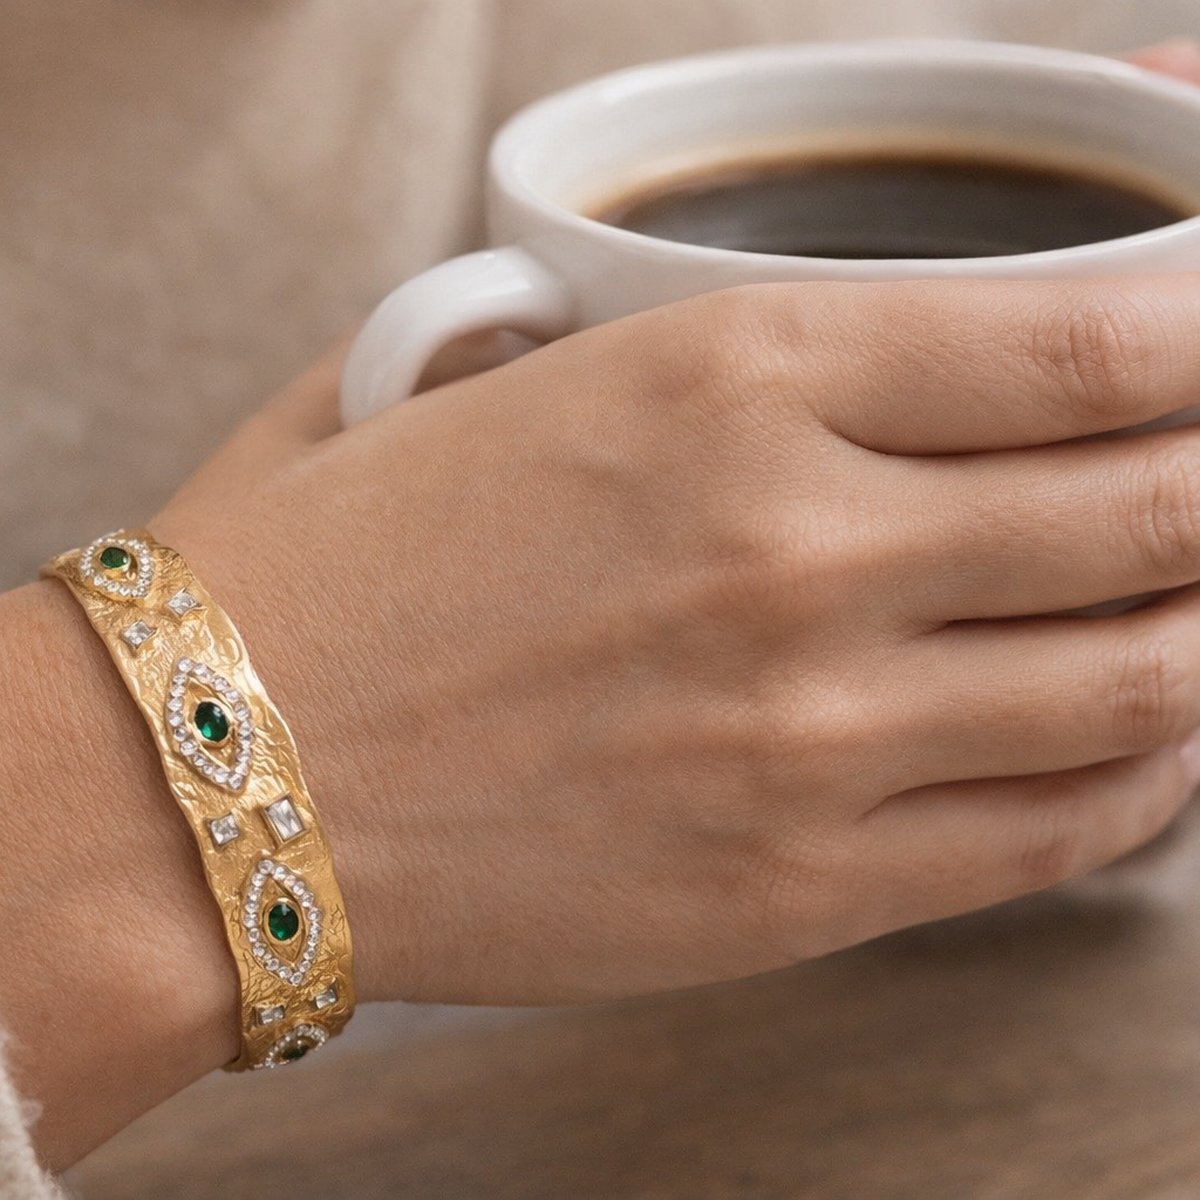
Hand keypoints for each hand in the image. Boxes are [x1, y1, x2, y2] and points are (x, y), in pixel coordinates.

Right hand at [153, 274, 1199, 1006]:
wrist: (211, 784)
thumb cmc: (324, 574)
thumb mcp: (484, 380)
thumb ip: (637, 344)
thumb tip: (768, 352)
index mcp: (721, 385)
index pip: (1078, 344)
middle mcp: (798, 553)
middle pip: (1147, 505)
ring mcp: (813, 736)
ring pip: (1141, 678)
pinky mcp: (798, 887)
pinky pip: (1056, 831)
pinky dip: (1146, 781)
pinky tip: (1150, 744)